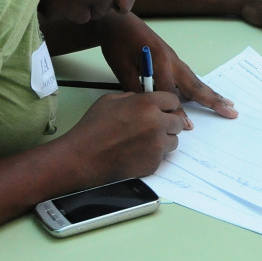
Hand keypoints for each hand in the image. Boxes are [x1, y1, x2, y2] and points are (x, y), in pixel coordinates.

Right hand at [62, 90, 191, 182]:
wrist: (83, 157)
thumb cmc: (93, 128)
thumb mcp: (110, 100)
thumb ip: (133, 98)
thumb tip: (144, 101)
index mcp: (147, 104)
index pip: (173, 100)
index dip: (167, 105)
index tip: (163, 109)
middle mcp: (157, 123)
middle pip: (178, 121)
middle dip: (168, 122)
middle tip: (155, 126)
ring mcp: (157, 145)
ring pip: (173, 140)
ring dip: (163, 140)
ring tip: (144, 141)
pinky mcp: (154, 163)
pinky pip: (162, 156)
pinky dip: (153, 155)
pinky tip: (137, 153)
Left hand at [95, 13, 235, 117]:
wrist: (118, 21)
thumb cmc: (118, 44)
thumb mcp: (122, 70)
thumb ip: (137, 90)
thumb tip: (150, 110)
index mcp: (160, 62)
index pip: (171, 94)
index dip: (178, 112)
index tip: (188, 127)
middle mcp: (172, 60)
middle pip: (195, 84)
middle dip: (214, 100)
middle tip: (232, 111)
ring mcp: (173, 58)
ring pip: (195, 79)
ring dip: (211, 93)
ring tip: (227, 103)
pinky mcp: (171, 58)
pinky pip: (189, 75)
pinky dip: (200, 86)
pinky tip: (205, 94)